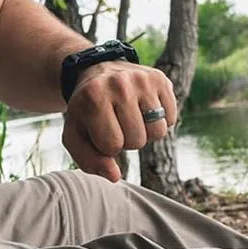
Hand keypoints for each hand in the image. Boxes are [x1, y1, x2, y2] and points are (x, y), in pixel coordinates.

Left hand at [62, 61, 177, 181]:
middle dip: (127, 140)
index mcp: (93, 97)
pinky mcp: (160, 78)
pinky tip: (144, 109)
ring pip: (158, 132)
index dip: (107, 146)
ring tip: (131, 118)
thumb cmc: (87, 111)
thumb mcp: (76, 135)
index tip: (101, 131)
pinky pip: (171, 119)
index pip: (113, 145)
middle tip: (116, 123)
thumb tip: (115, 176)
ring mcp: (142, 79)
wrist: (98, 72)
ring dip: (145, 133)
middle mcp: (119, 84)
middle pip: (138, 141)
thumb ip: (89, 160)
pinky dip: (160, 121)